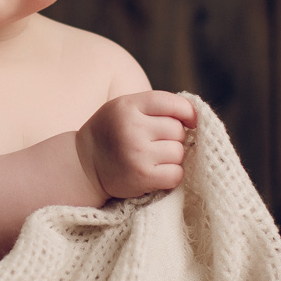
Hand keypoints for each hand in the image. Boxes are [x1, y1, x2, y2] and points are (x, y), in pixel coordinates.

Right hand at [77, 92, 195, 198]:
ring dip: (172, 158)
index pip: (173, 103)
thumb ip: (155, 107)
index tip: (190, 122)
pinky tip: (157, 173)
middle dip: (173, 138)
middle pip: (177, 130)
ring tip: (153, 159)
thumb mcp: (125, 109)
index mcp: (128, 105)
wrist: (84, 165)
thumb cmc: (112, 133)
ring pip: (178, 153)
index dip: (187, 112)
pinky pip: (176, 174)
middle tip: (156, 144)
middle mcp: (132, 127)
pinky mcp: (142, 176)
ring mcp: (137, 153)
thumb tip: (195, 117)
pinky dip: (172, 175)